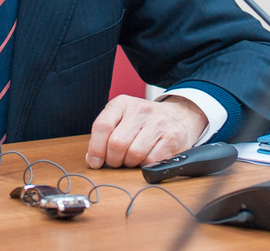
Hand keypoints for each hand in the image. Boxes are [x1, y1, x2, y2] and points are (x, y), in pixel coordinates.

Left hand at [86, 95, 207, 168]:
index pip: (102, 125)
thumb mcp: (122, 119)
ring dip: (129, 164)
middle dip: (113, 160)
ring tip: (132, 159)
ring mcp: (157, 122)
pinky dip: (145, 166)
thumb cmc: (143, 122)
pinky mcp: (171, 137)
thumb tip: (91, 159)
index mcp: (122, 103)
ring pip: (133, 154)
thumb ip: (105, 136)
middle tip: (116, 162)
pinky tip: (146, 159)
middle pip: (117, 143)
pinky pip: (151, 161)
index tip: (94, 162)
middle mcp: (140, 109)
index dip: (95, 148)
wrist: (178, 116)